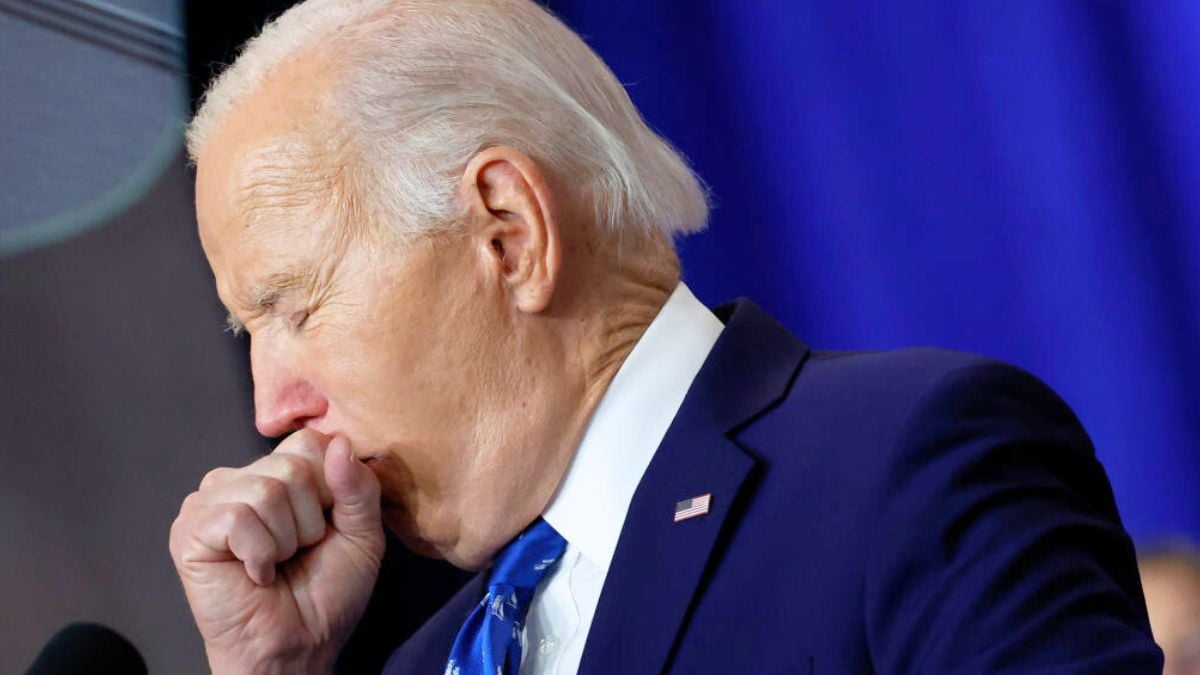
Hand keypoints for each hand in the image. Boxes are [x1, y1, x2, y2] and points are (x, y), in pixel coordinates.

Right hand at [169, 430, 384, 673]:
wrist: (298, 646)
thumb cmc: (326, 594)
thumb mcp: (362, 534)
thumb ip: (359, 486)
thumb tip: (341, 442)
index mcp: (279, 471)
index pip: (313, 441)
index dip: (332, 487)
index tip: (326, 527)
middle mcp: (241, 478)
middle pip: (294, 465)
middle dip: (311, 521)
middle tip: (297, 554)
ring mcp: (211, 500)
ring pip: (268, 490)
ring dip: (286, 541)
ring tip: (276, 563)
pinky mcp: (190, 529)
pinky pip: (239, 518)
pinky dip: (260, 554)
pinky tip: (254, 574)